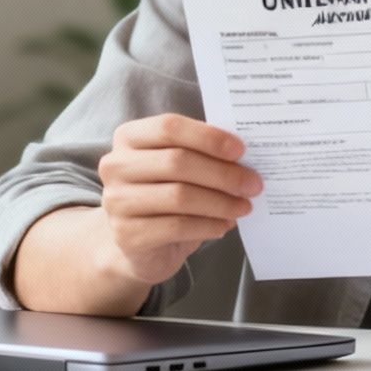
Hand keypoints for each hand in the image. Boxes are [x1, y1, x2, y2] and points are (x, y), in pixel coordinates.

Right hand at [98, 114, 262, 286]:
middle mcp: (116, 165)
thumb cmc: (164, 194)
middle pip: (177, 161)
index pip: (169, 127)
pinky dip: (208, 225)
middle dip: (223, 173)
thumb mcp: (178, 167)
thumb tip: (244, 157)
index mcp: (129, 137)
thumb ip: (200, 153)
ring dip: (221, 202)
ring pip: (179, 196)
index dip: (208, 137)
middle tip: (253, 184)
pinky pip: (177, 226)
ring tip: (244, 206)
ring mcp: (117, 201)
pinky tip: (225, 224)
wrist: (138, 244)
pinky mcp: (127, 234)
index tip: (241, 150)